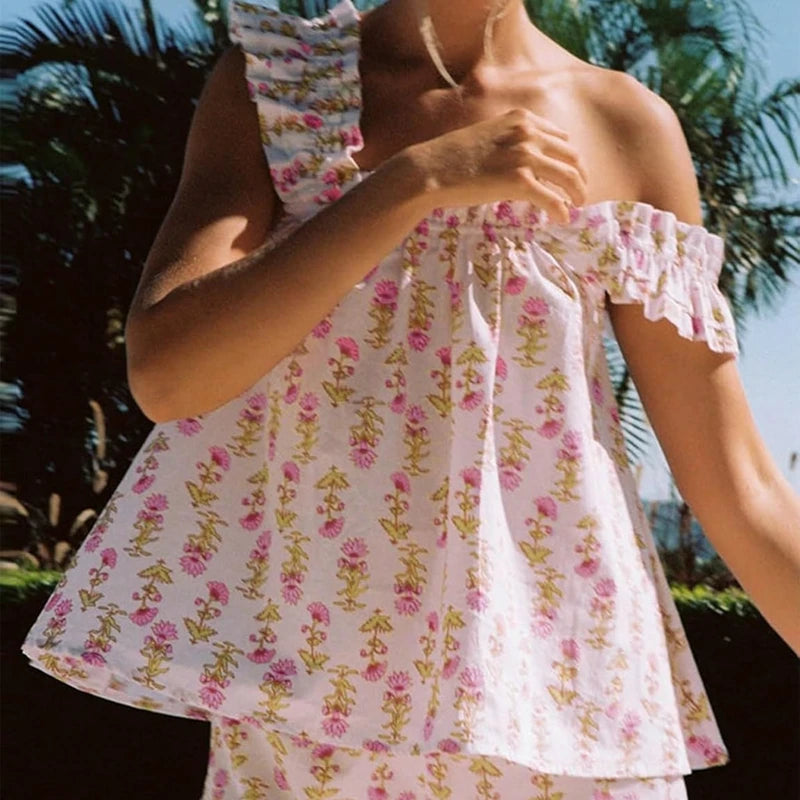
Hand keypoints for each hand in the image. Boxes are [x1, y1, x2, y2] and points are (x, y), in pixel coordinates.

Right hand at [410, 107, 589, 221]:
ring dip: (577, 193)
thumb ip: (511, 141)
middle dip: (580, 176)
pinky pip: (552, 198)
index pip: (561, 137)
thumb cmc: (452, 157)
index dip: (570, 157)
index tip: (571, 172)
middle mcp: (528, 133)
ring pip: (569, 176)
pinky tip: (562, 218)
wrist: (431, 169)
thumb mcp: (488, 136)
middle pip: (572, 155)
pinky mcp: (519, 181)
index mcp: (522, 119)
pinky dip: (560, 210)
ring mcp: (525, 156)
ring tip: (576, 206)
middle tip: (580, 193)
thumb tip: (525, 162)